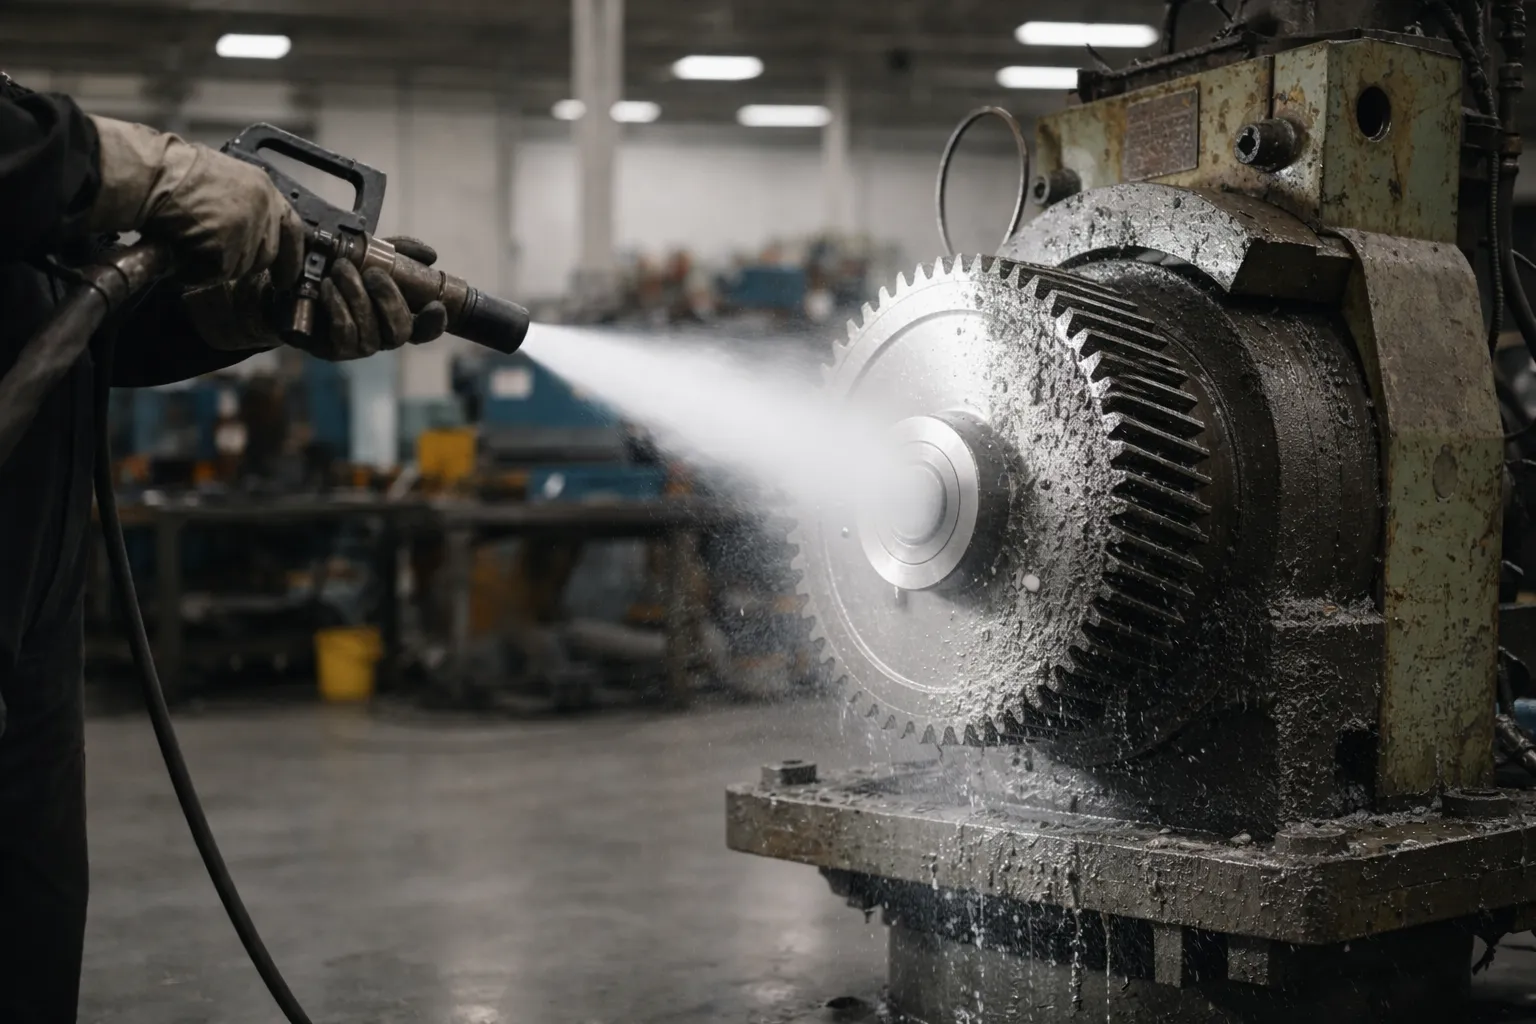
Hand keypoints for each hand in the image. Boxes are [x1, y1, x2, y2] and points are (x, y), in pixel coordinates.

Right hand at [88, 115, 304, 283]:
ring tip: (189, 242)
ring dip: (215, 264)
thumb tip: (249, 232)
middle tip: (216, 255)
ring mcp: (247, 230)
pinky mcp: (228, 248)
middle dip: (242, 261)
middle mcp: (262, 209)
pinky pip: (216, 273)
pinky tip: (181, 251)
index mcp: (263, 188)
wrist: (151, 176)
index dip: (292, 256)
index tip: (288, 276)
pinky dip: (197, 270)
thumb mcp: (223, 179)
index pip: (292, 228)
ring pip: (240, 267)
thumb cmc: (173, 174)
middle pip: (266, 255)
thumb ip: (244, 204)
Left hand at [182, 237, 448, 357]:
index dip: (433, 322)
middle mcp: (378, 336)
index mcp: (391, 315)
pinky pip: (345, 336)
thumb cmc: (326, 270)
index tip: (435, 305)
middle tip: (373, 273)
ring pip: (371, 334)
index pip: (423, 330)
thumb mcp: (363, 254)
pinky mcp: (330, 350)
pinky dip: (339, 310)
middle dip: (390, 301)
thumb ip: (396, 252)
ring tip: (341, 270)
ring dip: (358, 298)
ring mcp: (355, 347)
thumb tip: (431, 255)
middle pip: (400, 333)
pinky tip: (327, 288)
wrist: (278, 286)